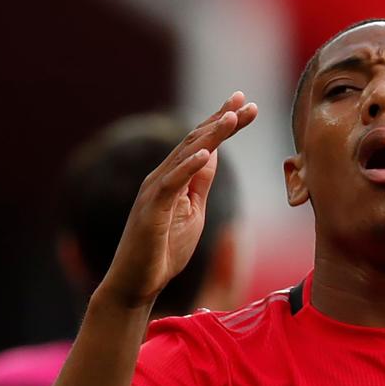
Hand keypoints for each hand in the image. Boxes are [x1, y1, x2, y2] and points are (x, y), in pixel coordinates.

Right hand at [100, 92, 257, 308]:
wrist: (136, 284)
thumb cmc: (163, 250)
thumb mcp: (193, 211)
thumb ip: (200, 183)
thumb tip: (212, 154)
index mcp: (174, 177)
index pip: (201, 143)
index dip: (223, 123)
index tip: (247, 106)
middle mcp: (162, 177)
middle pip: (195, 141)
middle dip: (222, 120)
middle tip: (246, 101)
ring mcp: (155, 191)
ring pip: (184, 155)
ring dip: (210, 135)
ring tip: (231, 117)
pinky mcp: (152, 210)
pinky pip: (172, 183)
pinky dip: (189, 166)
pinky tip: (207, 152)